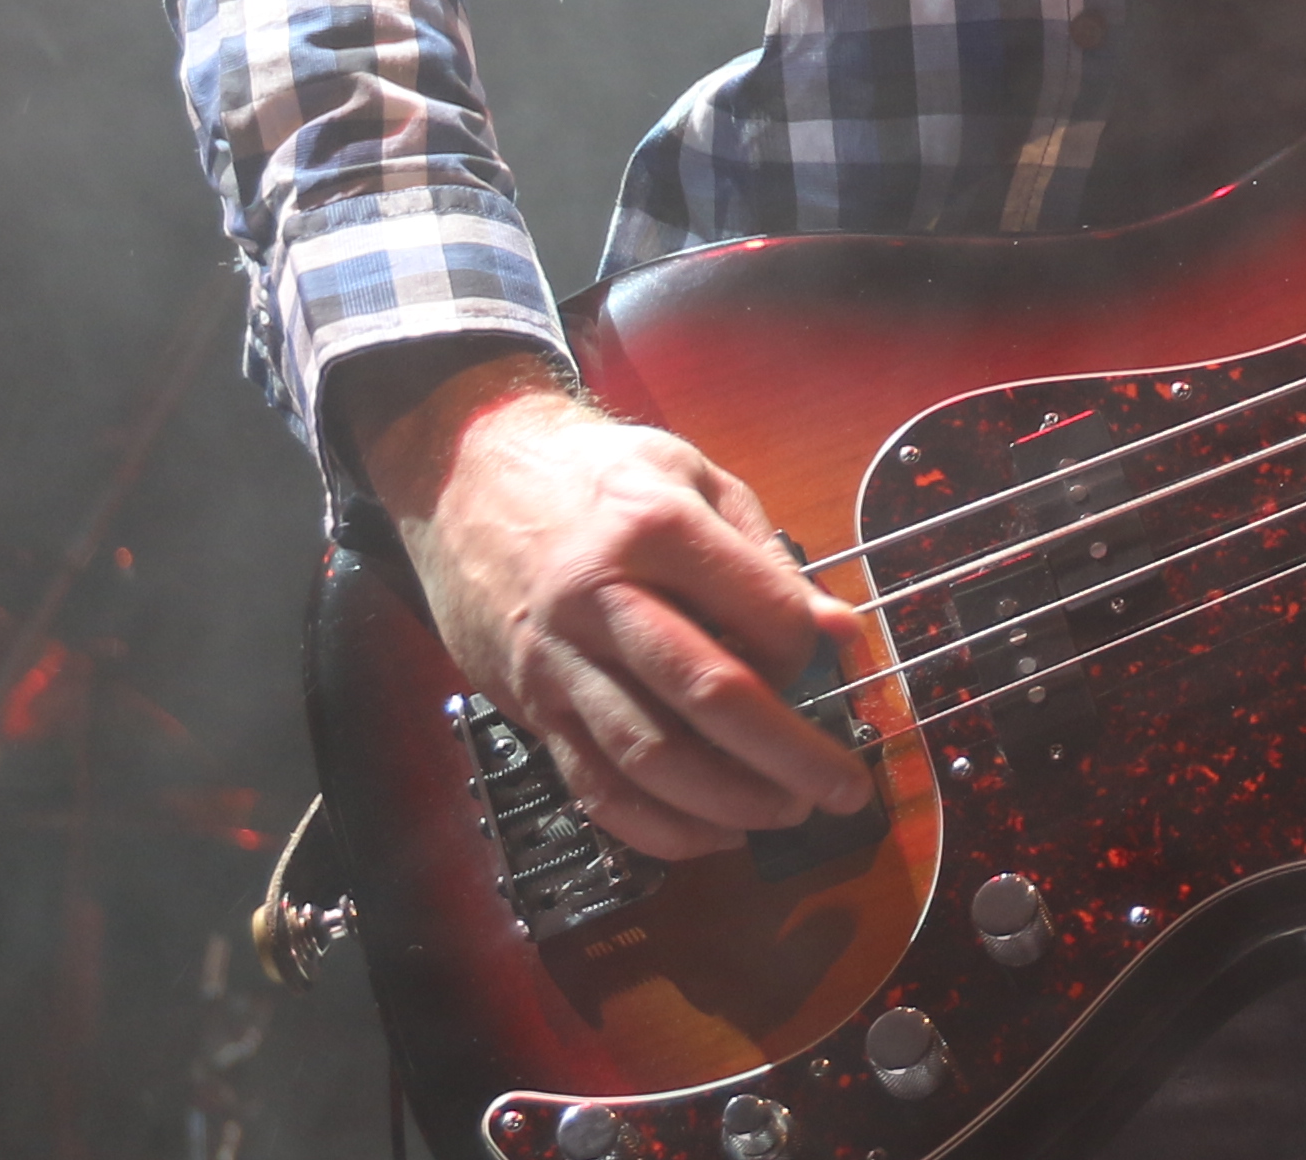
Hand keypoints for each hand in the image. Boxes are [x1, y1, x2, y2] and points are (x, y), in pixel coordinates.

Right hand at [362, 357, 881, 861]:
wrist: (463, 474)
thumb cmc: (591, 473)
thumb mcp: (690, 475)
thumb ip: (762, 557)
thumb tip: (836, 634)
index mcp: (653, 528)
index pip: (761, 614)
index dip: (813, 654)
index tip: (837, 666)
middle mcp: (600, 600)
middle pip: (709, 695)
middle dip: (791, 753)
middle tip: (843, 787)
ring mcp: (559, 662)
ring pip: (649, 756)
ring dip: (729, 801)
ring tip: (786, 812)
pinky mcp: (529, 707)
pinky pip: (595, 787)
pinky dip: (658, 827)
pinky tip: (711, 833)